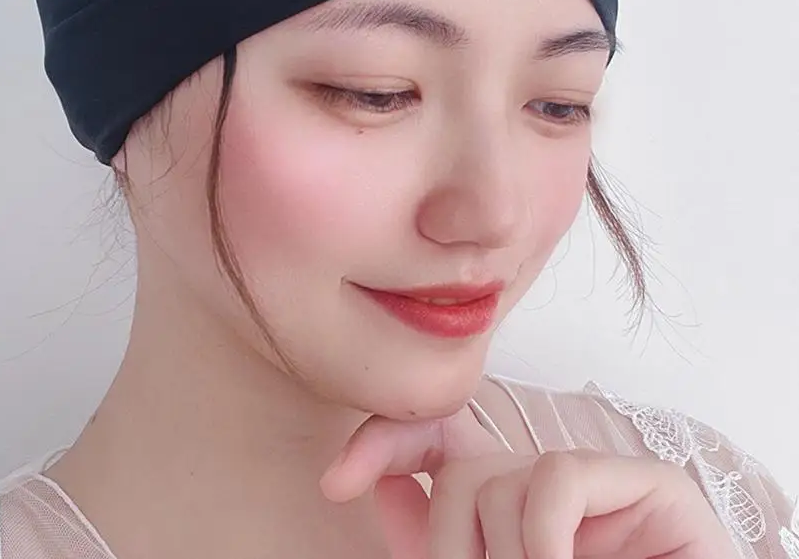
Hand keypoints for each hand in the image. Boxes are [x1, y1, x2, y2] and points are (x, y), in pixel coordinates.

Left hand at [320, 407, 737, 557]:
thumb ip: (438, 543)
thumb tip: (380, 490)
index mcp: (516, 513)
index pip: (441, 443)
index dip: (386, 444)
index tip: (336, 482)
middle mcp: (552, 487)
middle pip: (461, 470)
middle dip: (447, 543)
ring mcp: (604, 482)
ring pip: (499, 479)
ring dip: (500, 557)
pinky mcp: (655, 487)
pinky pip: (556, 479)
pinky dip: (542, 541)